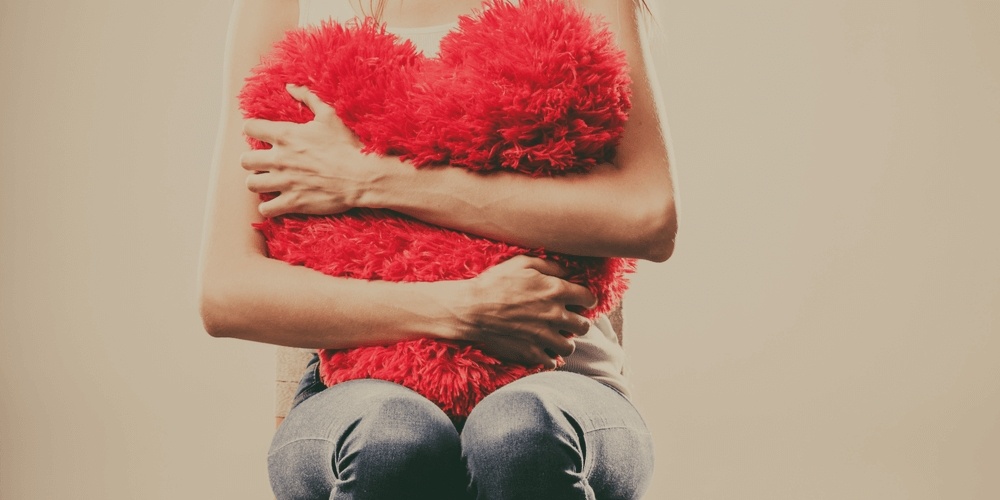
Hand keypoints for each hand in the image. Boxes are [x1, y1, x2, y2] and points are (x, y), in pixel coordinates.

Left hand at [242, 84, 373, 217]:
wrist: (362, 176)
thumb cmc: (347, 145)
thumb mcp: (330, 115)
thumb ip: (308, 97)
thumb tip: (290, 86)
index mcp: (286, 135)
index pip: (250, 128)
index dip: (253, 130)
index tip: (261, 134)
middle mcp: (279, 159)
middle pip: (245, 160)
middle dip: (252, 160)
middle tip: (265, 162)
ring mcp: (284, 182)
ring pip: (251, 184)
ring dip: (259, 183)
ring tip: (270, 182)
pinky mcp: (293, 202)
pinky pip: (266, 209)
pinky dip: (269, 207)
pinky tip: (277, 202)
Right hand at [448, 256, 597, 368]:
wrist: (471, 308)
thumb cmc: (495, 282)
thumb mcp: (522, 263)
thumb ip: (549, 265)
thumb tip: (568, 271)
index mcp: (555, 291)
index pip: (588, 299)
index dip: (587, 300)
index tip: (581, 302)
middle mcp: (555, 315)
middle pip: (584, 326)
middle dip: (579, 323)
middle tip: (570, 321)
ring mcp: (544, 336)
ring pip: (570, 347)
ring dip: (565, 342)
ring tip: (556, 338)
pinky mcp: (531, 353)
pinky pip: (551, 362)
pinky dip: (550, 358)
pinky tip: (543, 351)